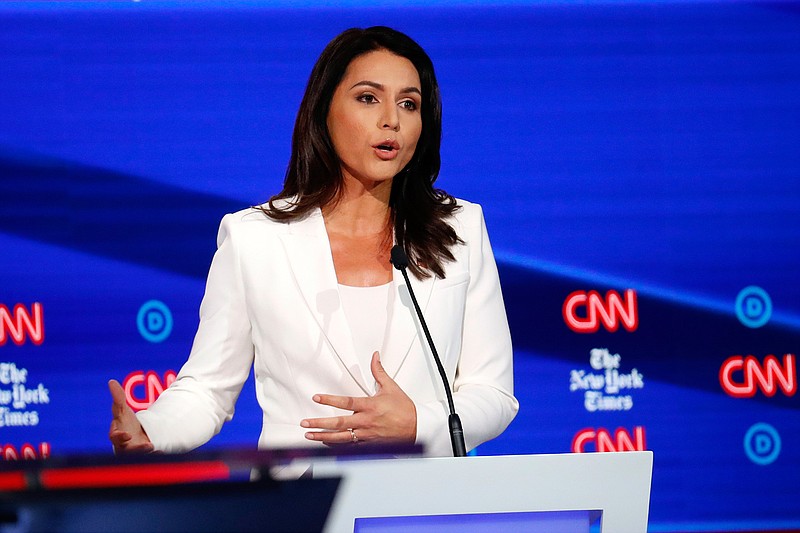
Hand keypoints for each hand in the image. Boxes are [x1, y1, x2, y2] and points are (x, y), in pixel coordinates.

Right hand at [108, 379, 154, 453]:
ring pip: (137, 455)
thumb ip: (118, 398)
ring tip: (153, 446)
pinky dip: (154, 454)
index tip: (127, 435)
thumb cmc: (125, 423)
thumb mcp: (122, 410)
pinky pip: (148, 457)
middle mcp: (124, 446)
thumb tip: (111, 381)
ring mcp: (134, 452)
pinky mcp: (144, 456)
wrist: (137, 435)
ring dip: (144, 452)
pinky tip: (161, 450)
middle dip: (135, 449)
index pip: (115, 437)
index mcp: (116, 435)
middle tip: (147, 445)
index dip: (119, 437)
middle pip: (126, 450)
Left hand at [301, 352, 416, 444]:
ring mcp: (366, 435)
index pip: (346, 402)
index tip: (316, 397)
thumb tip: (374, 356)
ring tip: (309, 435)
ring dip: (323, 436)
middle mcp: (366, 422)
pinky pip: (349, 446)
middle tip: (305, 423)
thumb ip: (379, 372)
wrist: (416, 428)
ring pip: (341, 437)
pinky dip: (336, 445)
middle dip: (319, 423)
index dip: (330, 399)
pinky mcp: (368, 444)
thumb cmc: (404, 409)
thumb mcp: (391, 387)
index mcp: (370, 406)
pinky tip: (325, 444)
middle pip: (338, 423)